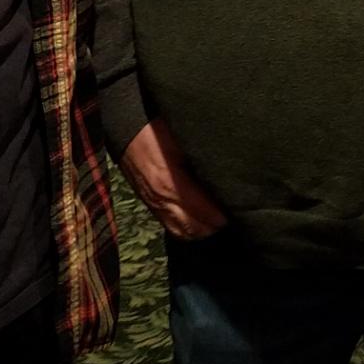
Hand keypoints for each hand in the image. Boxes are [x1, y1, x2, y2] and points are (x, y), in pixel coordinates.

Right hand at [120, 119, 227, 239]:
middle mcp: (162, 201)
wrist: (125, 130)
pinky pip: (171, 226)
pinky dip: (186, 228)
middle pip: (195, 229)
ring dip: (201, 230)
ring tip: (216, 219)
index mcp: (172, 185)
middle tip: (231, 214)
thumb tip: (225, 172)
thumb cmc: (156, 130)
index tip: (239, 207)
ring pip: (183, 233)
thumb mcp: (182, 141)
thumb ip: (202, 160)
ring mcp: (154, 205)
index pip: (205, 214)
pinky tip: (196, 219)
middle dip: (215, 226)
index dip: (224, 215)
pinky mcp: (149, 204)